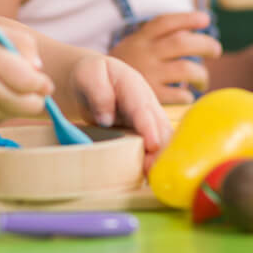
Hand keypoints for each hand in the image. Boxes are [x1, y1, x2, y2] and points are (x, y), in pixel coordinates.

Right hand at [0, 27, 53, 128]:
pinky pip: (4, 119)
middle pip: (30, 105)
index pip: (29, 81)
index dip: (42, 83)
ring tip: (5, 87)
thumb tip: (40, 70)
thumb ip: (24, 43)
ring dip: (21, 103)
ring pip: (19, 114)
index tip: (43, 80)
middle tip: (31, 88)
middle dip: (38, 98)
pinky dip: (4, 110)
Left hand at [67, 54, 172, 171]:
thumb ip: (98, 92)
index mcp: (133, 86)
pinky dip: (156, 160)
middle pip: (159, 127)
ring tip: (153, 177)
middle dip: (161, 149)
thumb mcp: (89, 74)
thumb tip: (106, 118)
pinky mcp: (146, 132)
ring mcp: (149, 119)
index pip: (142, 108)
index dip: (148, 127)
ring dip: (160, 158)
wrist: (95, 80)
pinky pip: (156, 147)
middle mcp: (147, 104)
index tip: (153, 145)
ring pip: (162, 139)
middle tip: (153, 170)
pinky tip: (151, 176)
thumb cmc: (92, 75)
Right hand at [109, 12, 221, 103]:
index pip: (166, 22)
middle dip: (205, 45)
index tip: (206, 19)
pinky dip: (188, 95)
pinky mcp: (151, 97)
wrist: (97, 89)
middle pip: (182, 43)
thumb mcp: (135, 44)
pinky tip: (187, 96)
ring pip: (186, 69)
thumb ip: (158, 37)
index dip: (188, 18)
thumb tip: (193, 30)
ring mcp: (149, 74)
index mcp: (141, 39)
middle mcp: (145, 53)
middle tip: (215, 51)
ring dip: (202, 74)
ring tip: (202, 80)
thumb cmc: (127, 66)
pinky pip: (179, 94)